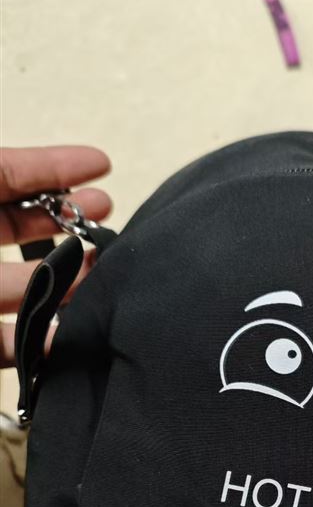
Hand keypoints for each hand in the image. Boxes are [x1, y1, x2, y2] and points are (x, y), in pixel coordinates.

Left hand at [0, 145, 111, 367]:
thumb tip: (43, 196)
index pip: (4, 174)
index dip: (53, 167)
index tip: (100, 164)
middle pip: (17, 226)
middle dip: (67, 219)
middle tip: (108, 213)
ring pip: (22, 287)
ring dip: (65, 281)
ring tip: (102, 274)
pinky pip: (10, 343)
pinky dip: (40, 341)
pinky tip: (69, 335)